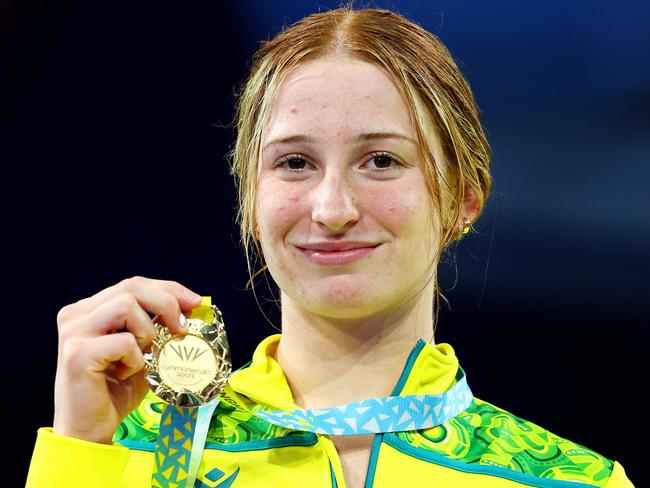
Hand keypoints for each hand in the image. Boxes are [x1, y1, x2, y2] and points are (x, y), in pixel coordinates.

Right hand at [52, 276, 202, 443]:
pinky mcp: (78, 354)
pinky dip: (135, 358)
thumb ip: (156, 325)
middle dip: (167, 303)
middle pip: (132, 287)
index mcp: (89, 309)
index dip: (168, 289)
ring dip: (146, 332)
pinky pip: (124, 342)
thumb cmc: (115, 391)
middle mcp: (76, 315)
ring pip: (126, 306)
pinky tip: (124, 373)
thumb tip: (192, 306)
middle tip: (182, 328)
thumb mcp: (142, 350)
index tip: (195, 303)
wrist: (89, 431)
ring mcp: (74, 332)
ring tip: (142, 357)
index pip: (134, 284)